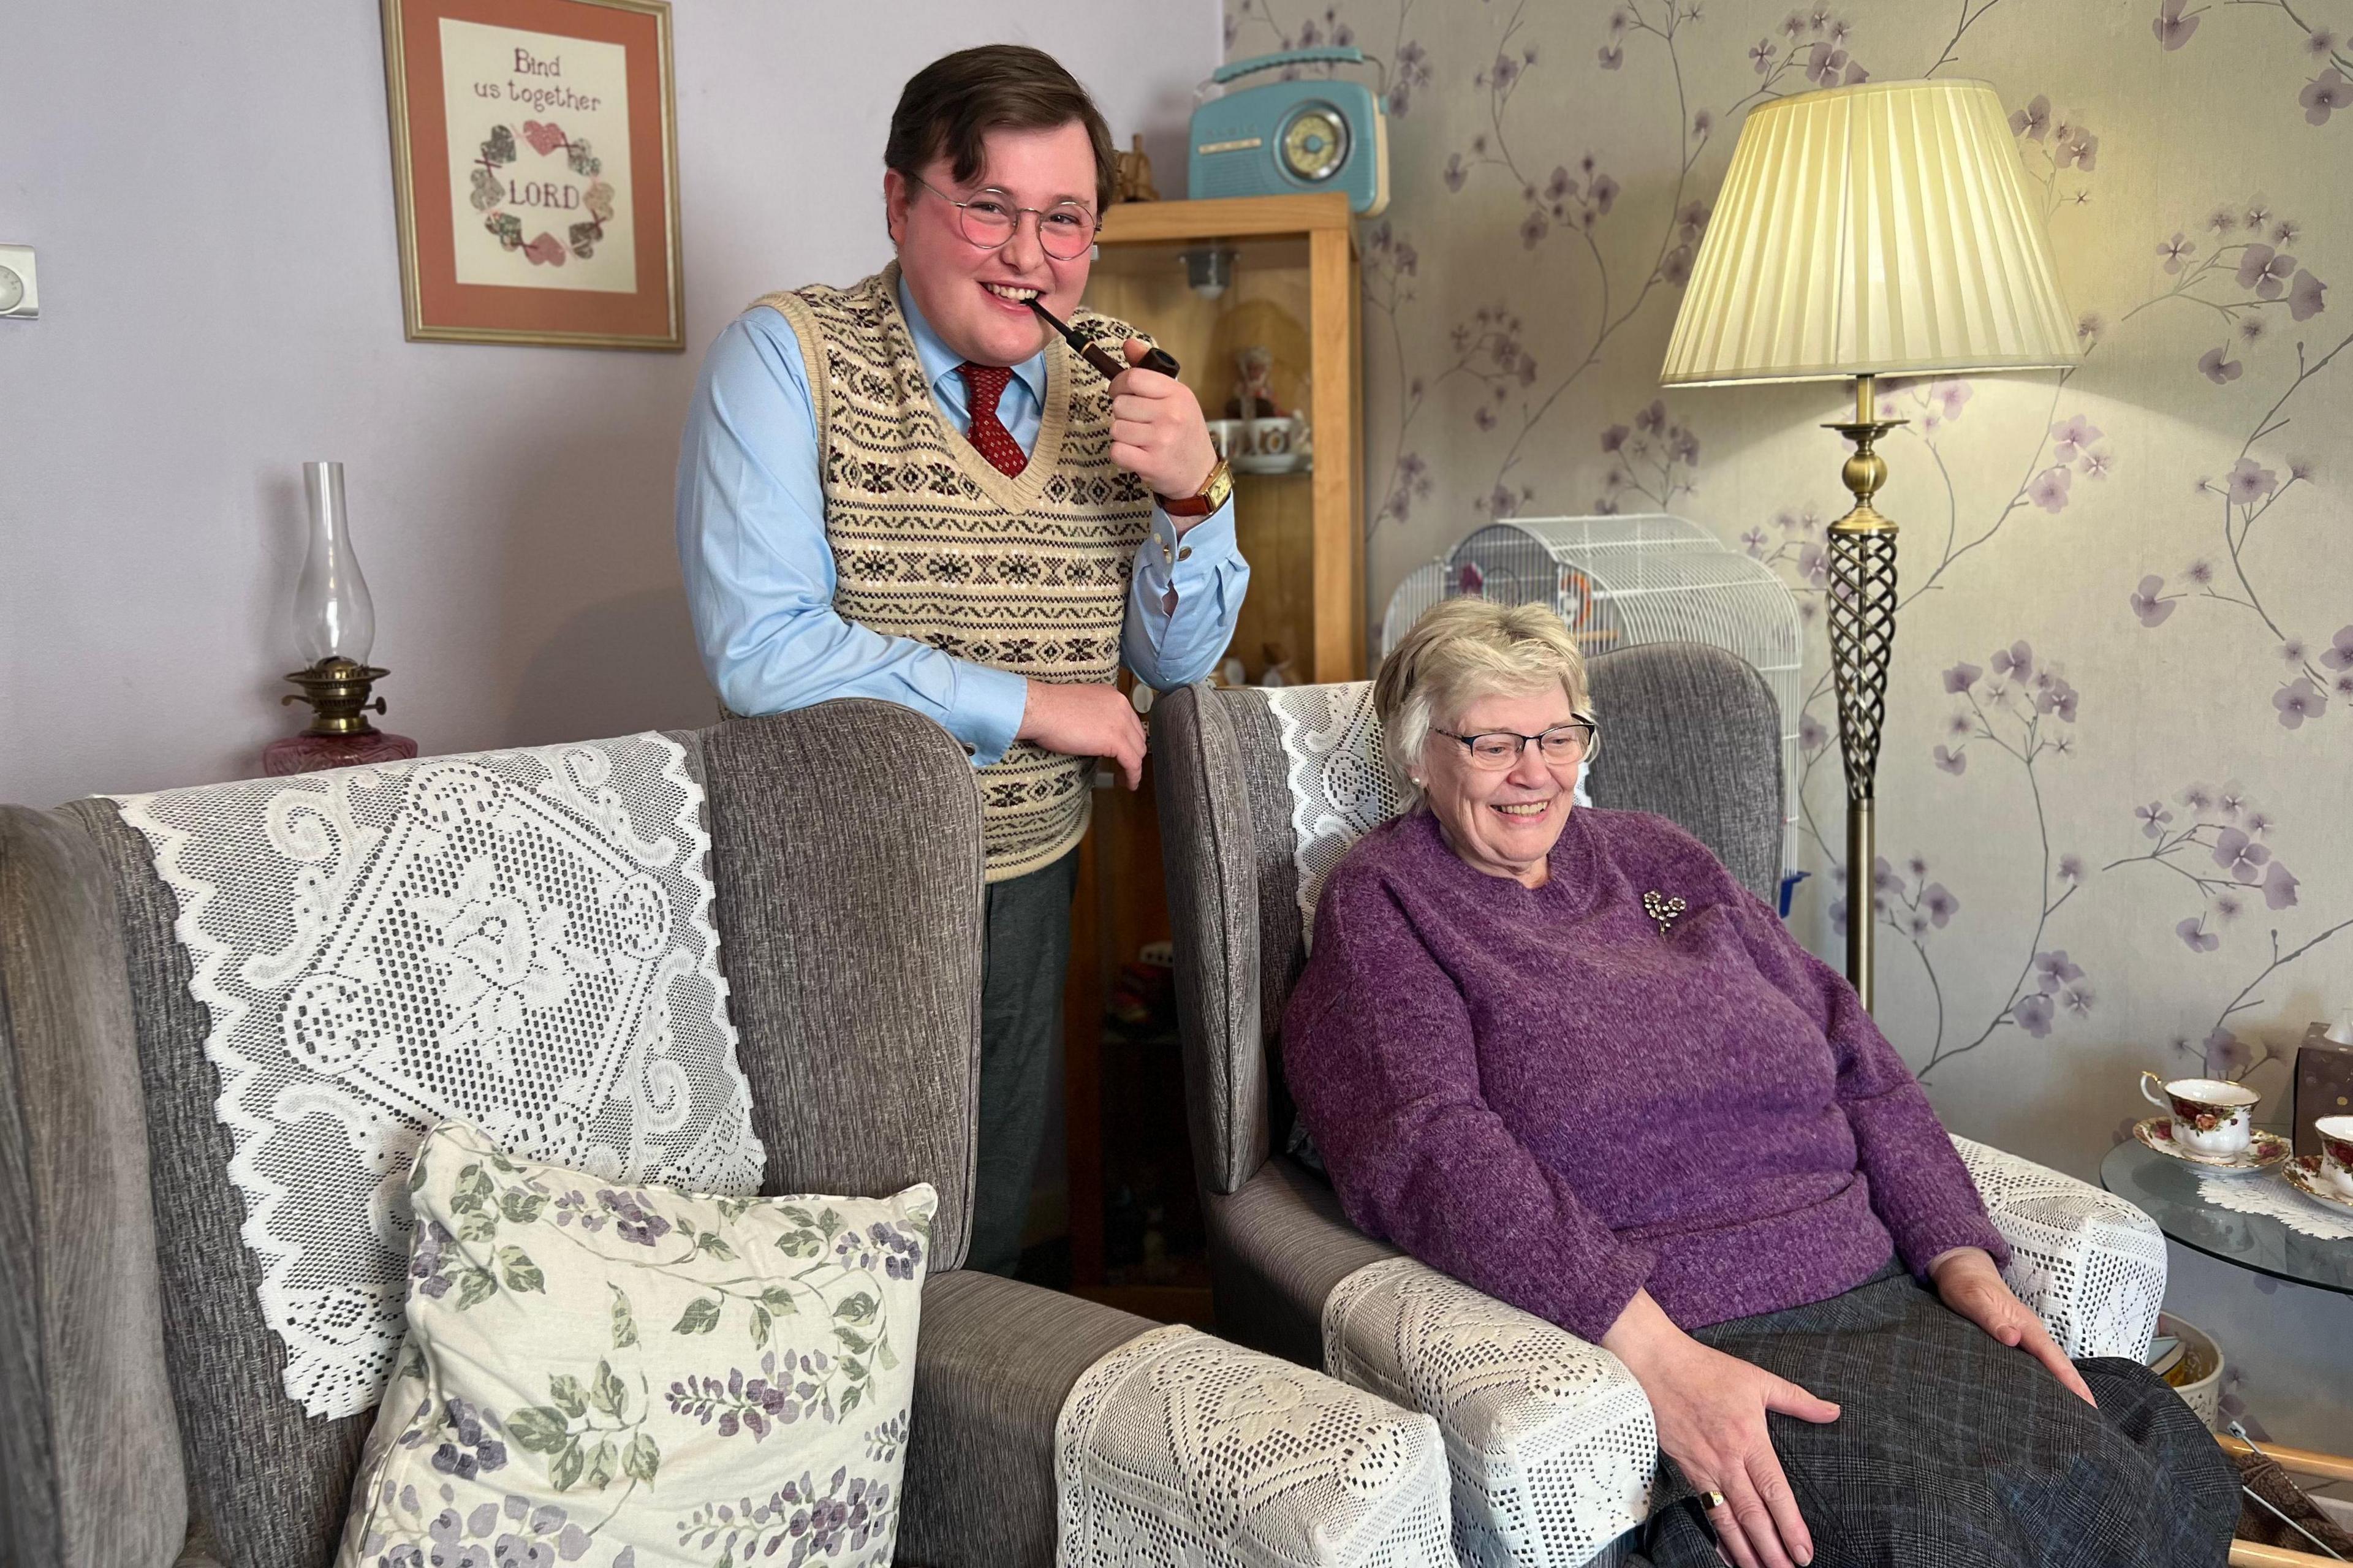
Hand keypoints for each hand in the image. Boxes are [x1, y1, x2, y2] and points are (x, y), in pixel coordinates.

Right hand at [1016, 680, 1144, 789]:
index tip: (1122, 751)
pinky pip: (1133, 763)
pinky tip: (1129, 784)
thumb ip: (1095, 717)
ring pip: (1138, 750)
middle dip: (1133, 752)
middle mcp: (1121, 706)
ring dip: (1134, 766)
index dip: (1128, 739)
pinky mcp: (1115, 740)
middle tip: (1124, 765)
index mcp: (1112, 696)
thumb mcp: (1081, 707)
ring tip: (1124, 777)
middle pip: (1138, 735)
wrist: (1041, 710)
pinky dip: (1133, 776)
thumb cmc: (1049, 709)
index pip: (1131, 721)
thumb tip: (1096, 734)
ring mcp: (1121, 723)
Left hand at [1107, 338, 1216, 503]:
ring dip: (1122, 436)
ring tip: (1141, 441)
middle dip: (1123, 414)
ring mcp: (1161, 440)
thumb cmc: (1184, 432)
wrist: (1199, 473)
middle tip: (1139, 424)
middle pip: (1120, 405)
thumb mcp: (1175, 397)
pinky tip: (1137, 455)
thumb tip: (1128, 344)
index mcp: (1177, 394)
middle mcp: (1171, 415)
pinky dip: (1121, 454)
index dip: (1119, 385)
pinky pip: (1116, 451)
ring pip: (1116, 428)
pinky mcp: (1152, 464)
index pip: (1133, 378)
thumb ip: (1148, 370)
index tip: (1122, 394)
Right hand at [1603, 1290, 1837, 1567]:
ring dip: (1746, 1552)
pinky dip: (1717, 1537)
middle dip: (1771, 1550)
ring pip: (1727, 1520)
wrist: (1656, 1366)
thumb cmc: (1708, 1370)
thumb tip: (1833, 1411)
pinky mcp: (1686, 1470)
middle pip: (1751, 1516)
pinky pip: (1704, 1511)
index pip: (1774, 1492)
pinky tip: (1727, 1555)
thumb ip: (1798, 1401)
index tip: (1804, 1552)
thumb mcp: (1758, 1380)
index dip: (1790, 1525)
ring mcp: (1703, 1469)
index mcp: (1749, 1440)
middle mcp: (1726, 1461)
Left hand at [1929, 1247, 2096, 1406]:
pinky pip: (2037, 1361)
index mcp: (2024, 1324)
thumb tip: (2013, 1339)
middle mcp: (2029, 1331)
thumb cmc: (1965, 1284)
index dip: (2069, 1380)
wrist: (1962, 1268)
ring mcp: (2024, 1334)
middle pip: (2059, 1363)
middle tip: (2091, 1419)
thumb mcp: (1973, 1300)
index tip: (2087, 1402)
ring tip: (2077, 1413)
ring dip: (2065, 1385)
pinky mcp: (2016, 1338)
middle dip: (2076, 1389)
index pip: (2052, 1356)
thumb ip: (1991, 1319)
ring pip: (2050, 1363)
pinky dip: (2048, 1377)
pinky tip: (2048, 1392)